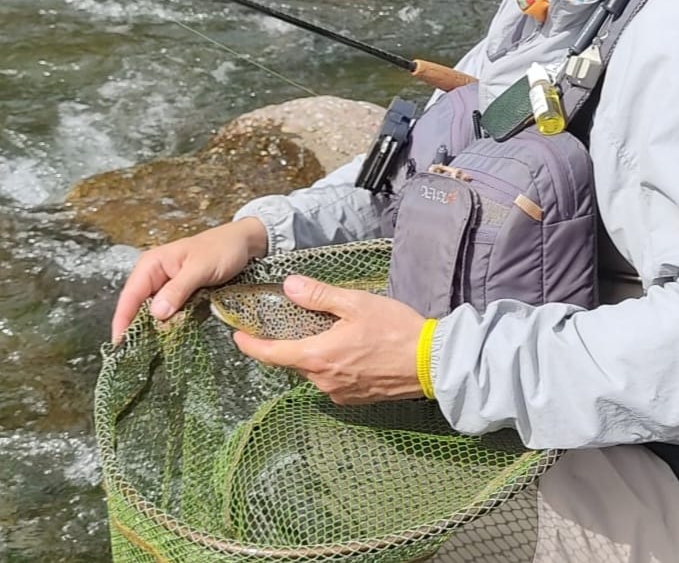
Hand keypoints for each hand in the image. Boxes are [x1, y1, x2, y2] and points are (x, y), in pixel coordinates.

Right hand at [110, 217, 267, 344]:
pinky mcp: (182, 295)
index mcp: (152, 265)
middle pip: (139, 307)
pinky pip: (172, 313)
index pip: (130, 297)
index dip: (123, 321)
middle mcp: (155, 276)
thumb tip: (155, 314)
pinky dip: (173, 324)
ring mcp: (168, 286)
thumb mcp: (200, 268)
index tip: (120, 346)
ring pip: (156, 313)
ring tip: (157, 349)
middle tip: (140, 354)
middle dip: (140, 329)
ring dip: (158, 328)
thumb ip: (178, 289)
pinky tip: (175, 337)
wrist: (244, 242)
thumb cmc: (222, 249)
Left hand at [234, 274, 426, 404]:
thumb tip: (288, 286)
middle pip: (293, 362)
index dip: (251, 346)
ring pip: (314, 372)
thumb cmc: (395, 329)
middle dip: (288, 345)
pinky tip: (350, 351)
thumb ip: (319, 296)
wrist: (432, 363)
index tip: (238, 336)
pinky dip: (332, 366)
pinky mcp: (355, 400)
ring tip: (328, 334)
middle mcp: (322, 381)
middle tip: (291, 324)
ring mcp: (339, 393)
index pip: (272, 354)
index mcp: (318, 356)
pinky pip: (332, 381)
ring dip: (314, 355)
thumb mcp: (356, 304)